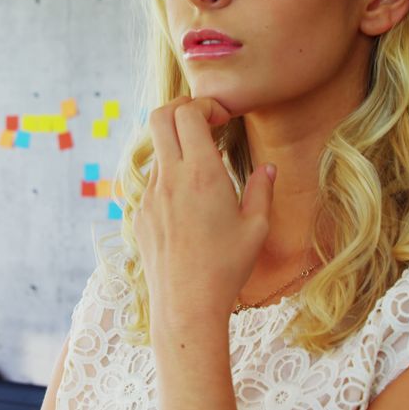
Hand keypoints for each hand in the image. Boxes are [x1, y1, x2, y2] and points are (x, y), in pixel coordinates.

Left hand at [134, 96, 275, 330]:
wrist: (186, 304)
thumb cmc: (226, 268)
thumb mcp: (256, 227)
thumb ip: (262, 190)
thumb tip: (268, 169)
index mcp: (200, 174)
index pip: (188, 113)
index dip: (204, 105)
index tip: (222, 118)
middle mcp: (169, 178)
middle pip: (160, 116)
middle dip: (182, 108)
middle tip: (205, 122)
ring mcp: (149, 195)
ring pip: (156, 150)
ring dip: (178, 146)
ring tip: (203, 168)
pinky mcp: (140, 213)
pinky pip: (152, 181)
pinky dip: (170, 176)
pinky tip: (190, 202)